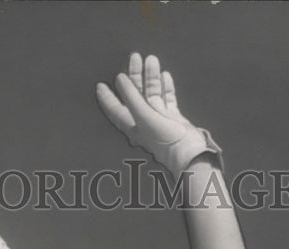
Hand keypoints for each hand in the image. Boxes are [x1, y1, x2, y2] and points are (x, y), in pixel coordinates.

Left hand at [96, 53, 221, 177]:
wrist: (188, 152)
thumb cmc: (163, 137)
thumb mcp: (143, 115)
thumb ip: (131, 96)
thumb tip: (119, 78)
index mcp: (132, 125)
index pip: (115, 109)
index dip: (107, 97)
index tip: (100, 84)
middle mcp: (143, 122)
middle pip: (135, 95)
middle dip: (134, 75)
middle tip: (134, 56)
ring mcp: (159, 119)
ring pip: (152, 93)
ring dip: (151, 76)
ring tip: (151, 59)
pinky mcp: (173, 118)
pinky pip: (167, 99)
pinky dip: (165, 86)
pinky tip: (164, 75)